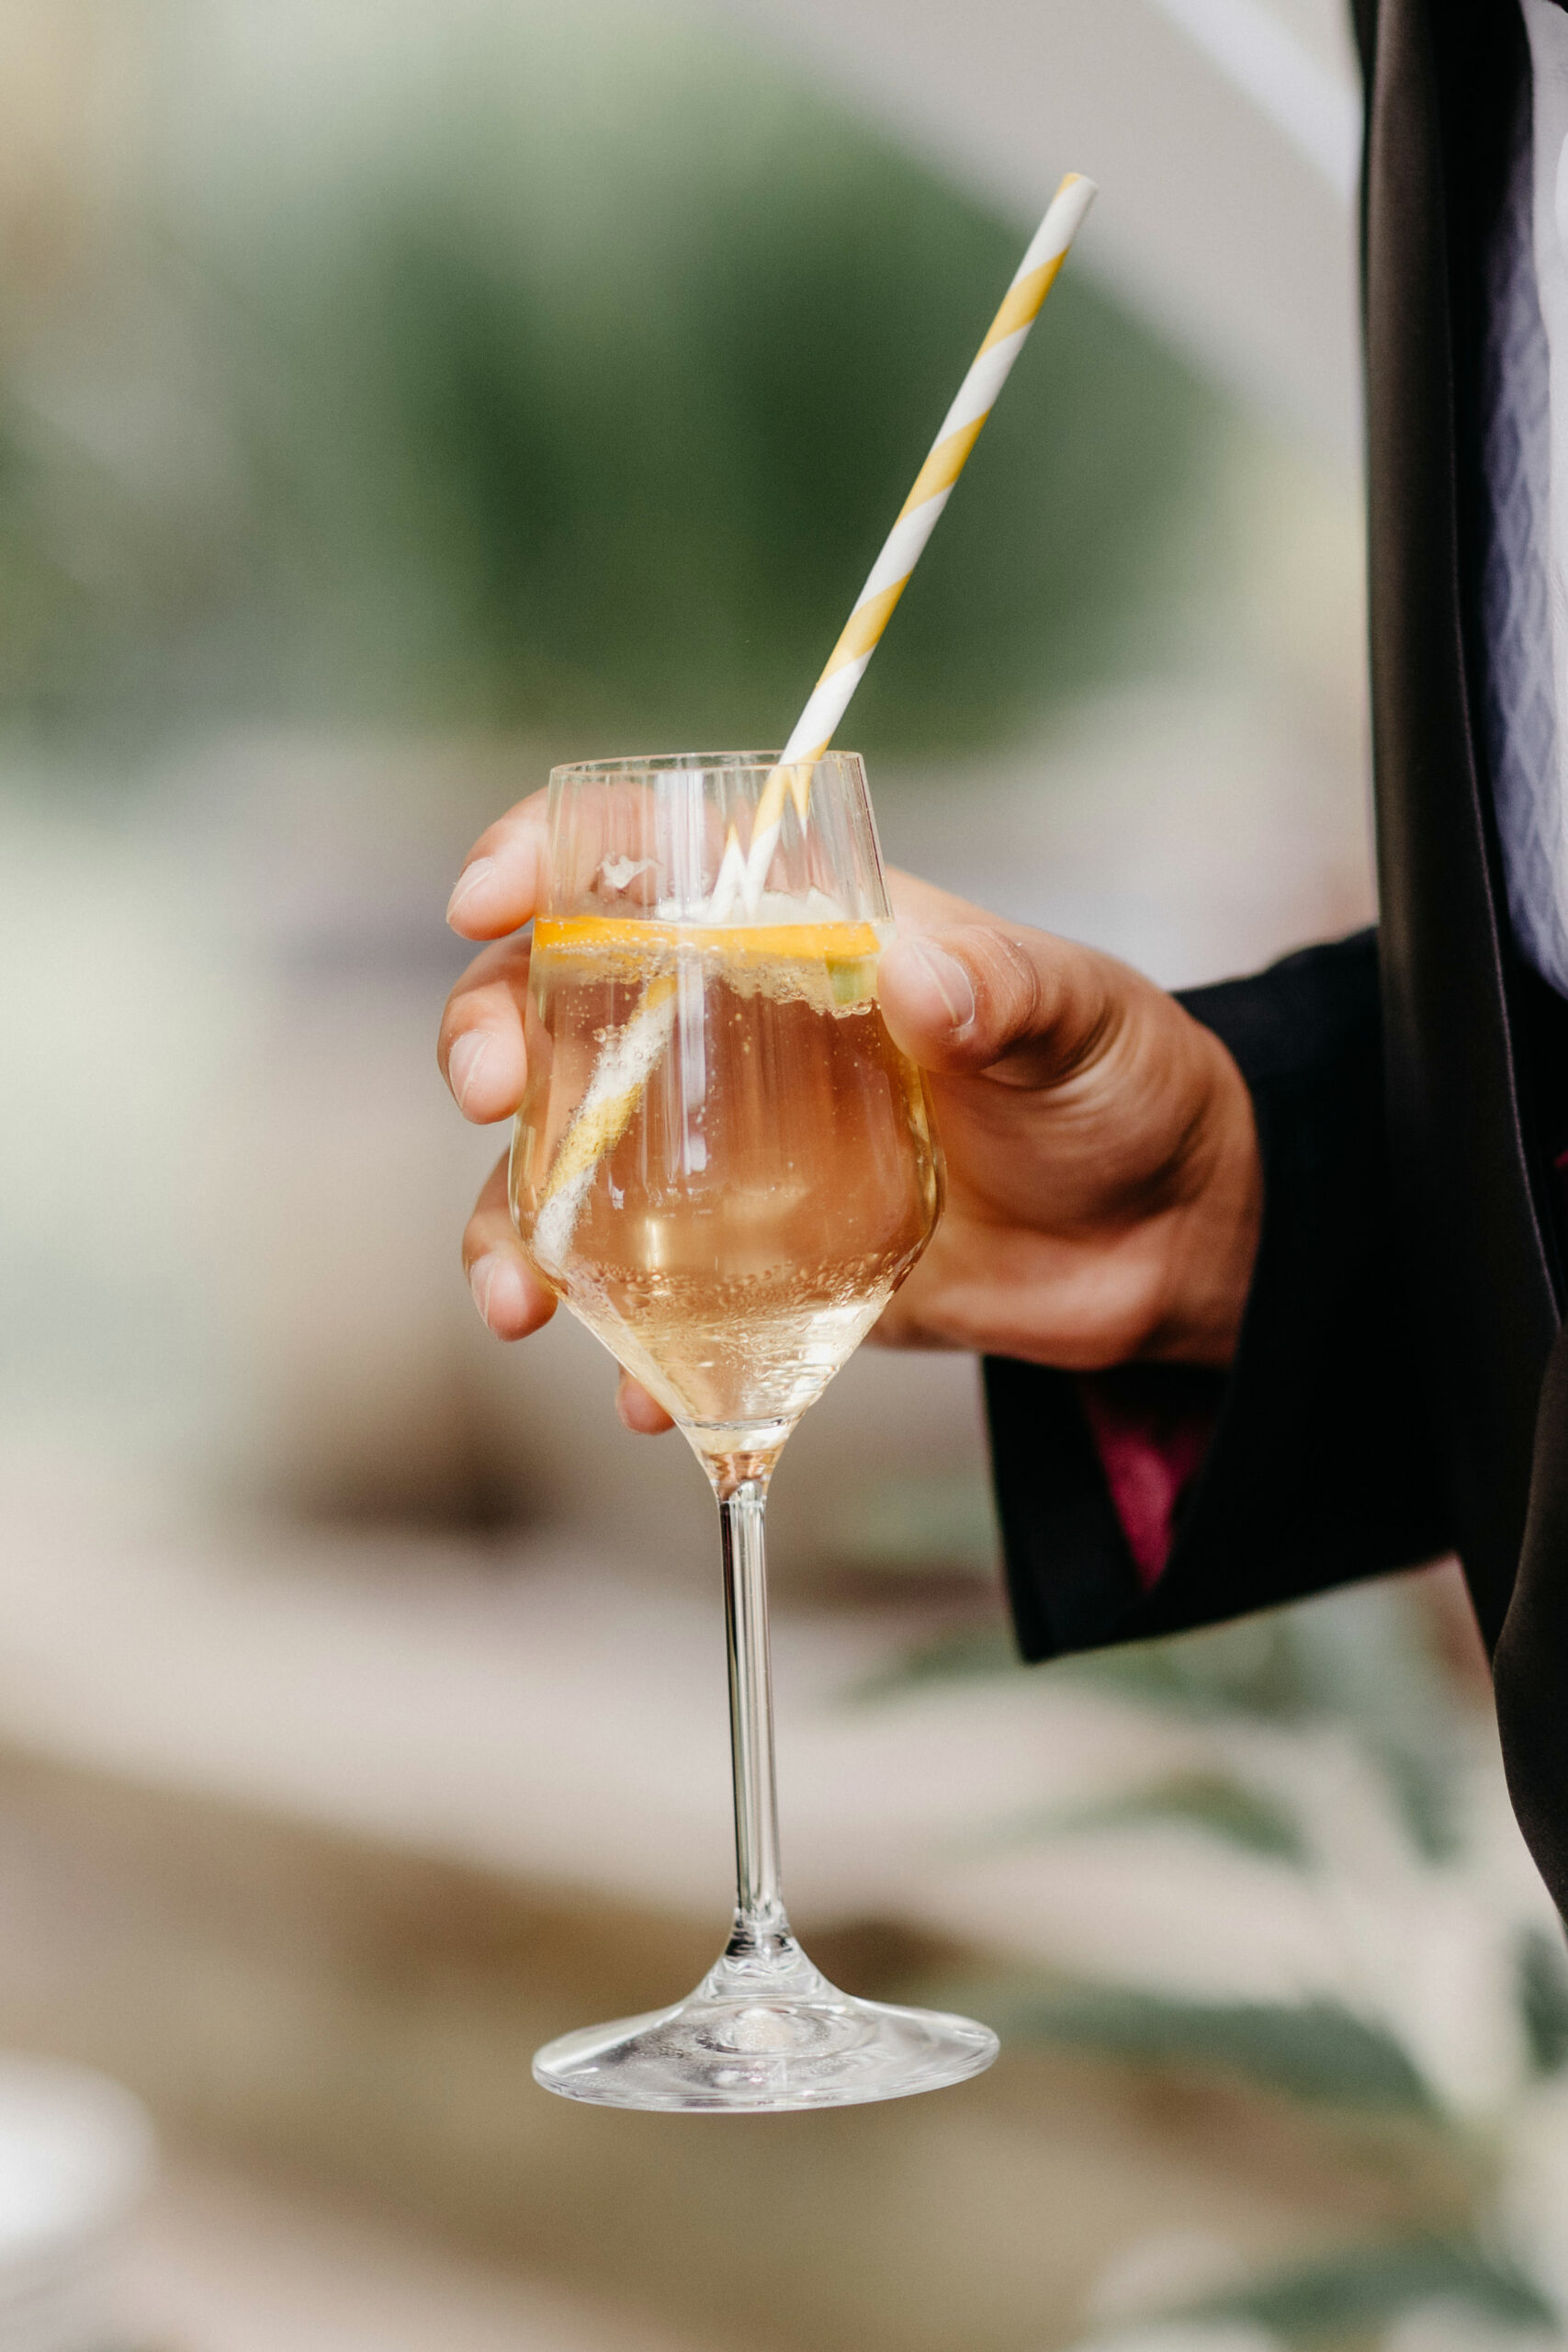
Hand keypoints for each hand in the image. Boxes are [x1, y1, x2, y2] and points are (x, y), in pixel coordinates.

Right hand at [437, 802, 1262, 1432]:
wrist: (1166, 1239)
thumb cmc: (1122, 1085)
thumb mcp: (1077, 1018)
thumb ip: (1006, 991)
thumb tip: (917, 975)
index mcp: (802, 934)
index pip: (645, 863)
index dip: (548, 860)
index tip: (488, 902)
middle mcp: (737, 1032)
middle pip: (558, 1009)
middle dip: (485, 1038)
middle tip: (485, 1095)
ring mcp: (732, 1154)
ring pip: (570, 1169)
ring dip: (510, 1224)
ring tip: (512, 1297)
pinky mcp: (754, 1263)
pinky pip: (649, 1300)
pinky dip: (622, 1349)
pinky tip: (635, 1396)